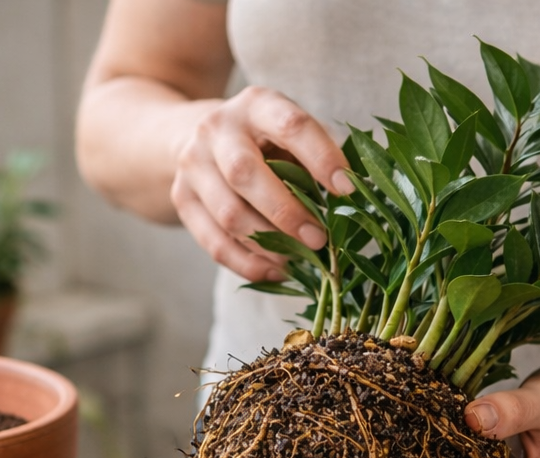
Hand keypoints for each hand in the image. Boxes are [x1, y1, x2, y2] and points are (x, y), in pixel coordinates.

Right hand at [170, 86, 351, 281]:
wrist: (187, 135)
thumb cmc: (259, 140)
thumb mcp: (286, 132)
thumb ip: (316, 156)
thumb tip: (357, 197)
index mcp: (255, 104)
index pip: (290, 125)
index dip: (321, 157)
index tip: (347, 189)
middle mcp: (217, 130)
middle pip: (245, 175)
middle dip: (286, 213)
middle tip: (319, 239)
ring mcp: (193, 166)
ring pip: (229, 215)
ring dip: (268, 245)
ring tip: (300, 261)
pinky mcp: (181, 200)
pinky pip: (214, 243)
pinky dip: (248, 264)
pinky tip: (277, 271)